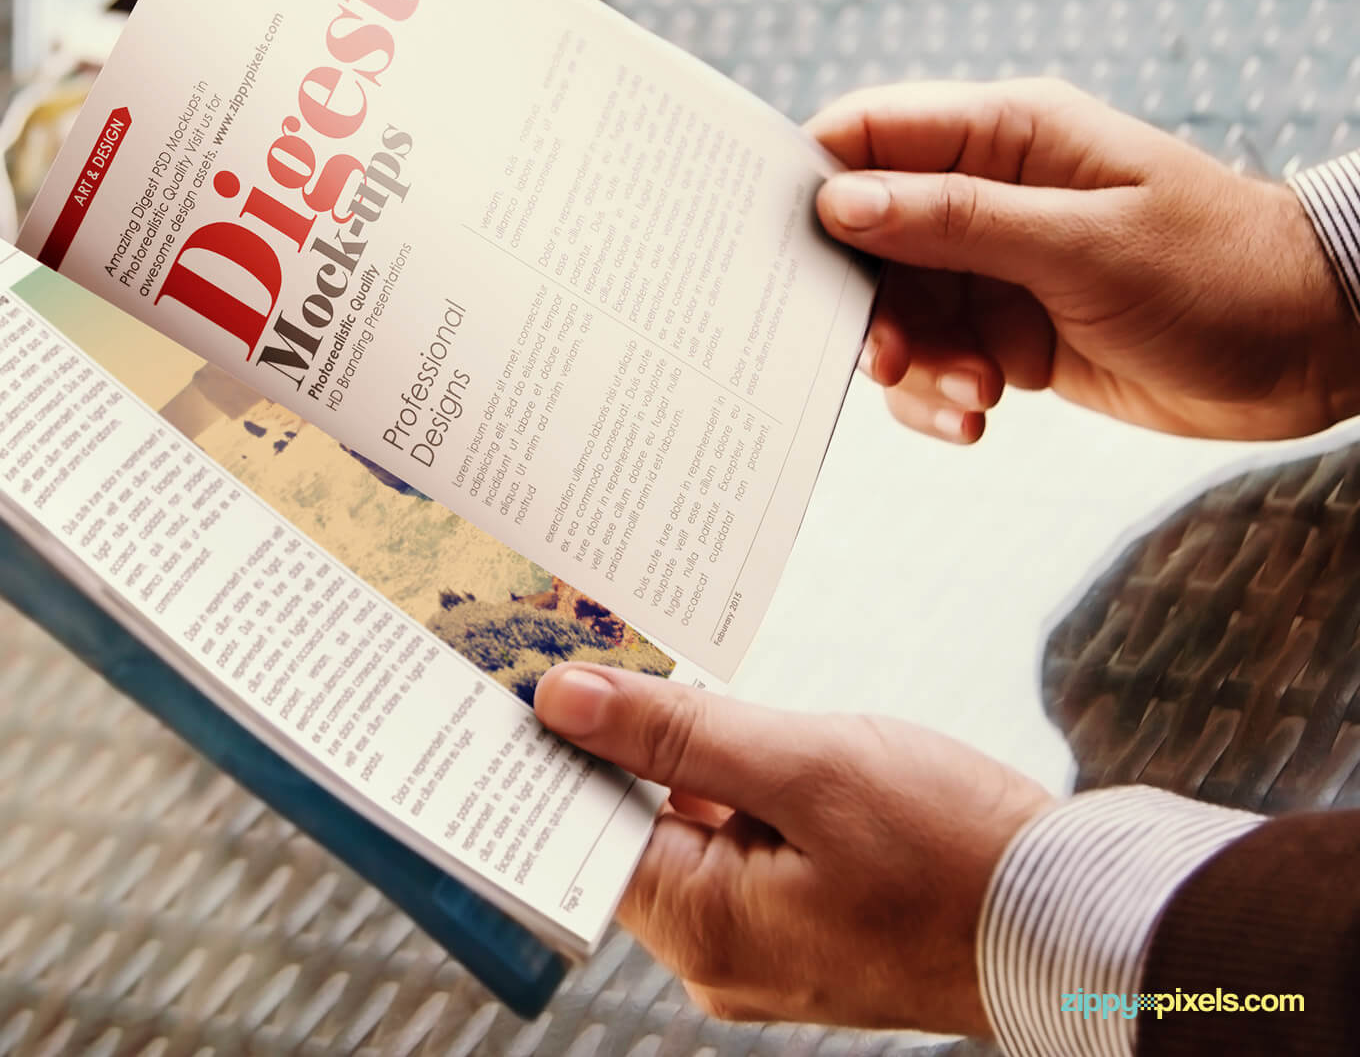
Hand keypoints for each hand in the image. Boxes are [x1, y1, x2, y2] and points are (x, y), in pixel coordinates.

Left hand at [534, 663, 1055, 1035]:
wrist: (1080, 919)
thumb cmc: (956, 848)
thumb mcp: (806, 764)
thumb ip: (676, 732)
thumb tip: (563, 701)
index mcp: (704, 929)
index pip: (586, 835)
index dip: (558, 753)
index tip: (526, 680)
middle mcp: (718, 956)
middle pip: (634, 833)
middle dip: (623, 747)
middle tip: (598, 650)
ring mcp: (763, 949)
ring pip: (690, 835)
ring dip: (685, 762)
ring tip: (671, 679)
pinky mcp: (804, 930)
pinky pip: (741, 852)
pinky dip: (736, 792)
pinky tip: (741, 734)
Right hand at [808, 79, 1359, 441]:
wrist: (1311, 350)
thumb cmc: (1216, 274)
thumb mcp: (1082, 245)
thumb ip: (954, 221)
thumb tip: (838, 200)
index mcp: (1003, 137)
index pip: (867, 135)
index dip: (809, 183)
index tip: (777, 249)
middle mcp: (986, 195)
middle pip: (865, 239)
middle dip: (866, 304)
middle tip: (889, 357)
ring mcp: (995, 265)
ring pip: (895, 311)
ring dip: (914, 364)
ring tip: (976, 394)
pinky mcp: (1007, 331)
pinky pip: (935, 361)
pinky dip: (940, 397)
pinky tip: (978, 421)